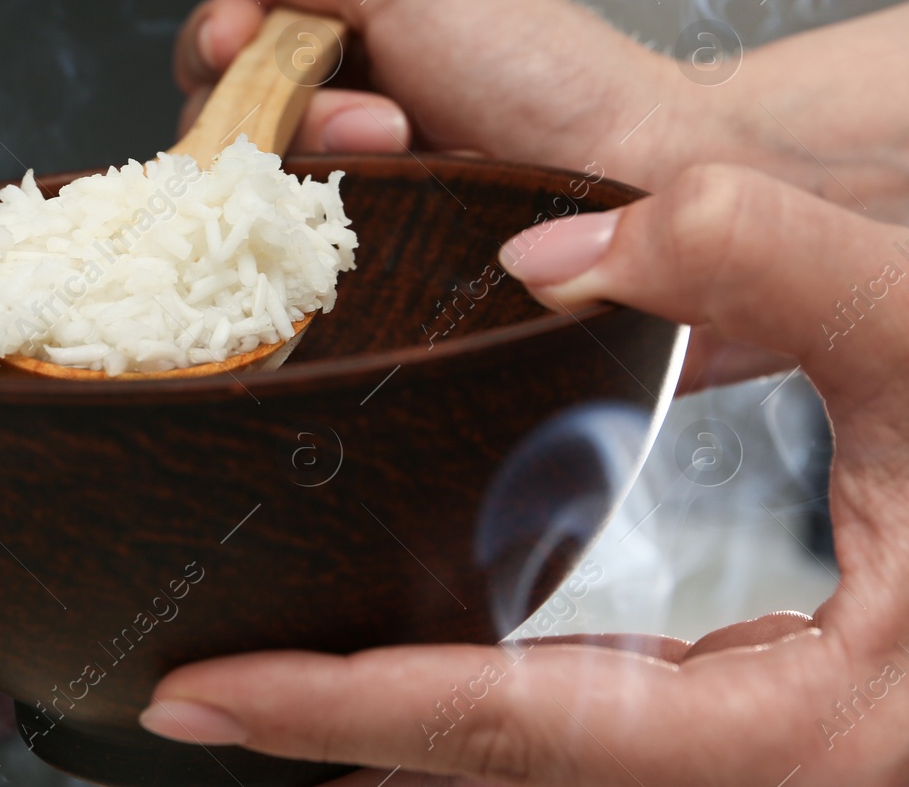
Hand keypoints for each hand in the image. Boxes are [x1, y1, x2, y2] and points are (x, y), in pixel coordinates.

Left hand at [140, 165, 908, 784]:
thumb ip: (763, 264)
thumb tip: (549, 253)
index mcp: (803, 724)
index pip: (517, 725)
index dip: (347, 709)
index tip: (205, 691)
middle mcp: (765, 759)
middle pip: (502, 762)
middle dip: (340, 731)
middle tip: (186, 684)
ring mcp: (760, 741)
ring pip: (537, 753)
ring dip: (396, 721)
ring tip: (262, 676)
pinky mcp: (760, 702)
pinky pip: (586, 718)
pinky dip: (483, 692)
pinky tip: (421, 647)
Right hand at [175, 0, 908, 218]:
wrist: (639, 178)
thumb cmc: (544, 73)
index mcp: (337, 43)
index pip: (223, 46)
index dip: (218, 43)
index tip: (238, 40)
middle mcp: (331, 122)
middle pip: (227, 120)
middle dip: (282, 107)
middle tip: (371, 113)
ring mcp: (344, 202)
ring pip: (254, 194)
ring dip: (316, 169)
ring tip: (400, 155)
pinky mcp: (360, 275)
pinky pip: (292, 266)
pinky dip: (316, 245)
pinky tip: (369, 230)